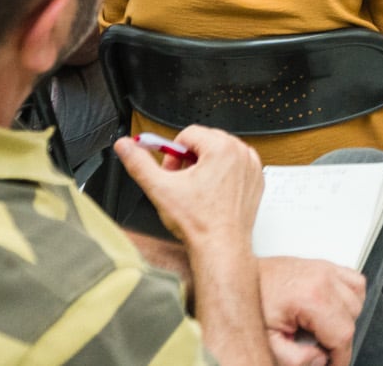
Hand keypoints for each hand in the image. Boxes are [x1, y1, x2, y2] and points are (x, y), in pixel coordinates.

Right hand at [114, 126, 263, 248]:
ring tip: (197, 189)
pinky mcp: (256, 179)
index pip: (188, 134)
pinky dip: (223, 174)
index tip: (171, 172)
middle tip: (181, 182)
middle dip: (188, 159)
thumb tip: (126, 146)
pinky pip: (236, 165)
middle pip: (205, 141)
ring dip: (205, 165)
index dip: (173, 153)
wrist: (221, 247)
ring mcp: (251, 166)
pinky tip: (213, 193)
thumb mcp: (161, 189)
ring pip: (220, 152)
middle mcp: (241, 152)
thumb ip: (139, 163)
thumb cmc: (199, 223)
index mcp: (221, 148)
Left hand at [260, 256, 364, 365]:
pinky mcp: (326, 265)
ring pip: (357, 301)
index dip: (338, 358)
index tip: (330, 365)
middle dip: (338, 340)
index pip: (342, 335)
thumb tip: (319, 360)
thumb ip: (295, 358)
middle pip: (352, 319)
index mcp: (312, 296)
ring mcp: (326, 268)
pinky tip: (332, 309)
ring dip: (345, 319)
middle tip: (317, 348)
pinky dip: (349, 298)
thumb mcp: (268, 341)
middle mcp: (323, 278)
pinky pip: (355, 282)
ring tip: (321, 329)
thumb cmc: (251, 301)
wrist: (238, 278)